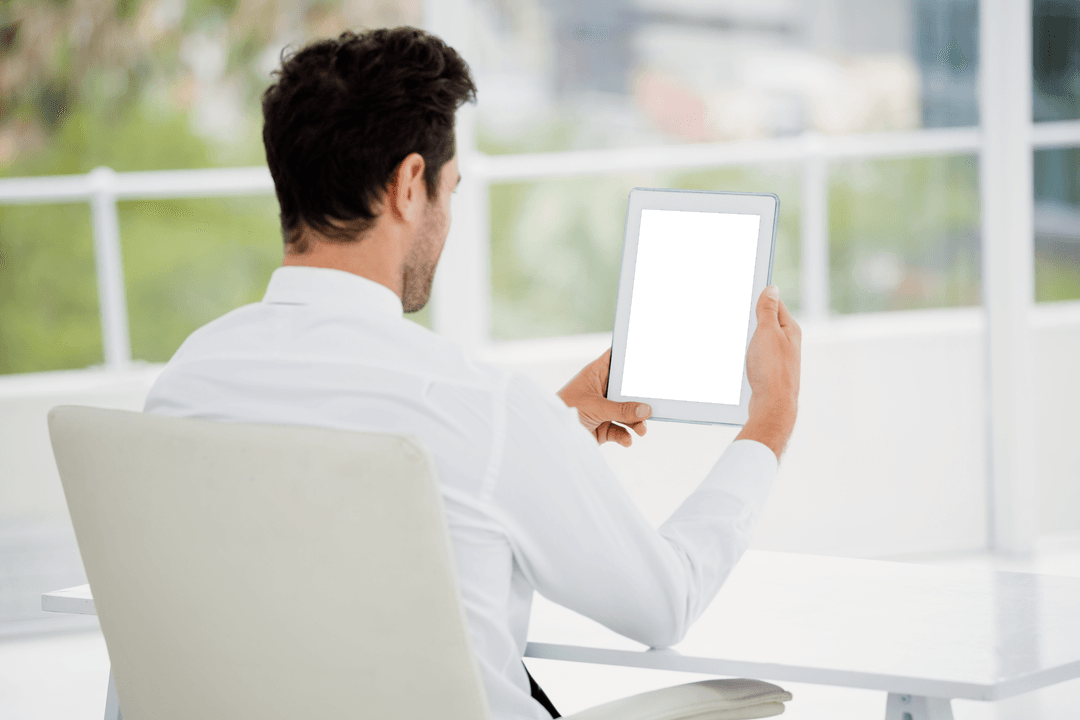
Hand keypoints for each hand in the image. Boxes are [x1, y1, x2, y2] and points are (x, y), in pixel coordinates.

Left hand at [557, 349, 651, 446]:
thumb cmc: (566, 411)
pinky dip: (625, 436)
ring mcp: (603, 409)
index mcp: (596, 374)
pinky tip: (627, 440)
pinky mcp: (603, 427)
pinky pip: (620, 430)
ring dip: (636, 421)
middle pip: (628, 389)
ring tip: (641, 430)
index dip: (631, 356)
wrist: (551, 438)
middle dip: (640, 398)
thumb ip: (621, 409)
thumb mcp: (595, 407)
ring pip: (627, 412)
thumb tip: (646, 410)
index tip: (650, 357)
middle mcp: (601, 390)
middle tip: (653, 405)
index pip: (616, 358)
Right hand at [735, 286, 801, 459]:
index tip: (743, 291)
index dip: (759, 297)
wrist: (772, 406)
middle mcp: (787, 343)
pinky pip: (755, 356)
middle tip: (734, 316)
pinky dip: (745, 353)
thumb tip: (772, 289)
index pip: (775, 303)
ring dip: (746, 338)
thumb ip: (768, 310)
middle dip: (750, 318)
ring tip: (734, 339)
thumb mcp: (767, 332)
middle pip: (766, 322)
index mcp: (789, 329)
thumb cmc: (772, 369)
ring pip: (759, 340)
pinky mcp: (769, 372)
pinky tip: (737, 357)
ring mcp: (779, 359)